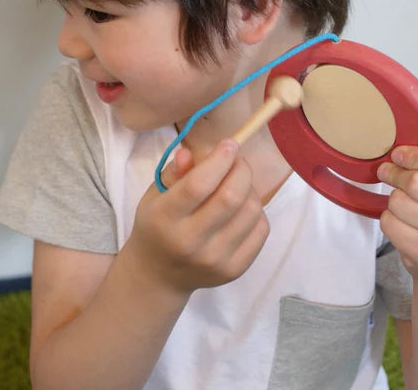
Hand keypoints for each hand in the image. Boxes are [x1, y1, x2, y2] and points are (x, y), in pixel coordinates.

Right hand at [127, 140, 268, 294]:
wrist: (159, 274)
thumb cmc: (158, 225)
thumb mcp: (156, 194)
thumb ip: (175, 171)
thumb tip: (193, 152)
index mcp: (164, 219)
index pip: (198, 185)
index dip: (219, 159)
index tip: (229, 143)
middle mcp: (190, 242)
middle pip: (230, 197)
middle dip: (241, 169)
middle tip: (237, 160)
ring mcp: (215, 260)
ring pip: (250, 211)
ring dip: (249, 188)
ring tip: (237, 185)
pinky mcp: (235, 270)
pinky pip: (261, 229)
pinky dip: (256, 211)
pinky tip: (242, 209)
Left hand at [377, 141, 417, 283]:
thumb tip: (413, 125)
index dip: (412, 155)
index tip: (398, 154)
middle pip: (416, 182)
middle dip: (394, 174)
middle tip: (387, 172)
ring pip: (398, 202)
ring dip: (392, 198)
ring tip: (400, 200)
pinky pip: (390, 224)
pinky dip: (388, 218)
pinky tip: (400, 220)